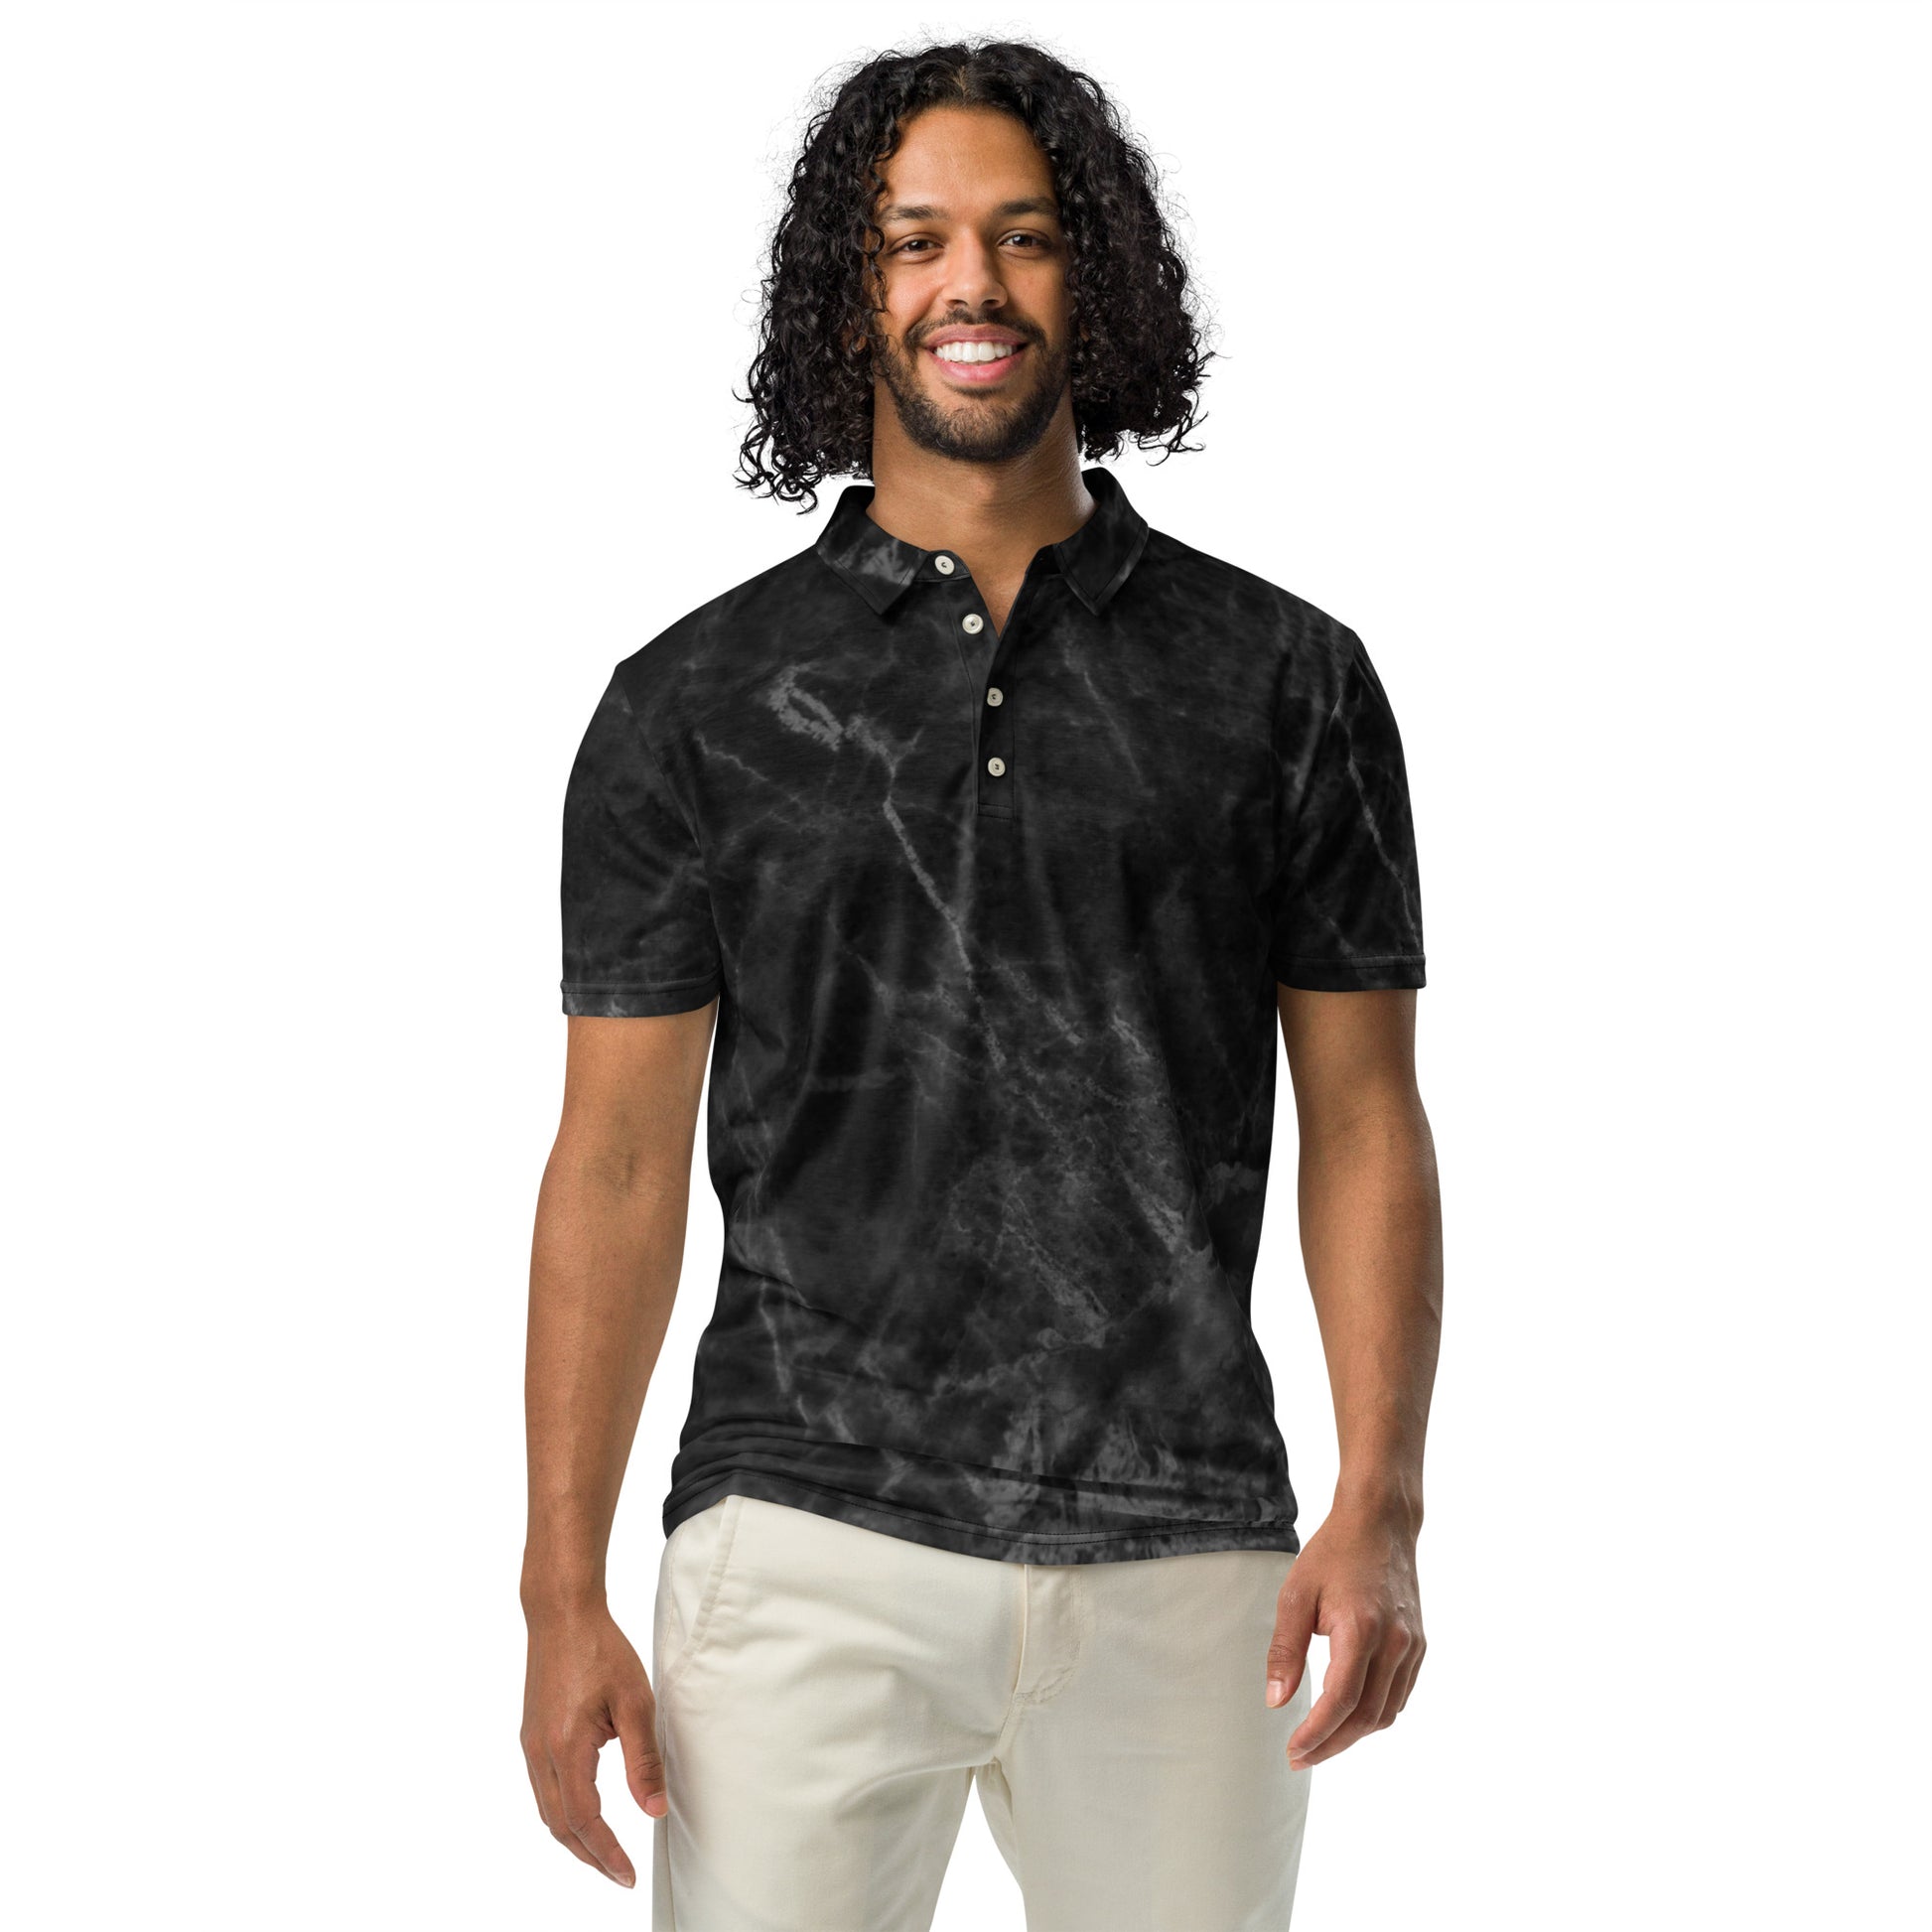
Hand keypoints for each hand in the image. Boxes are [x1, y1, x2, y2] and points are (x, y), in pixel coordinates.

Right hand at [520, 1603, 664, 1887]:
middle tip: (617, 1873)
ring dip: (573, 1836)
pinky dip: (562, 1811)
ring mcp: (531, 1744)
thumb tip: (653, 1810)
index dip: (606, 1853)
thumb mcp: (635, 1702)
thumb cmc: (600, 1649)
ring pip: (547, 1809)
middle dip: (589, 1855)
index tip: (626, 1875)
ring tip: (603, 1852)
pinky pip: (543, 1788)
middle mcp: (540, 1752)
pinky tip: (583, 1810)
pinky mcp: (531, 1734)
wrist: (561, 1613)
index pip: (585, 1820)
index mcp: (566, 1748)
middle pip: (559, 1825)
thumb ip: (643, 1760)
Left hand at [1263, 1503, 1424, 1769]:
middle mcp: (1395, 1643)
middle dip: (1332, 1744)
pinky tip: (1350, 1716)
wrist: (1380, 1523)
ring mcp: (1412, 1646)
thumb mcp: (1296, 1593)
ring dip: (1354, 1735)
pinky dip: (1375, 1715)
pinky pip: (1400, 1695)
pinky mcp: (1419, 1645)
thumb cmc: (1334, 1553)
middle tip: (1300, 1756)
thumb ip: (1286, 1649)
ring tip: (1321, 1741)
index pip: (1342, 1701)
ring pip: (1387, 1712)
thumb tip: (1276, 1700)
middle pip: (1366, 1717)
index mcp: (1362, 1629)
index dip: (1317, 1734)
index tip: (1294, 1751)